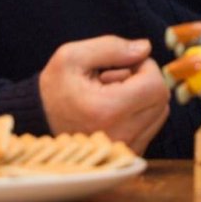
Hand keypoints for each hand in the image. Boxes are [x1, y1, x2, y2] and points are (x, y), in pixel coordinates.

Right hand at [37, 36, 168, 152]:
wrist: (39, 121)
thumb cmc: (55, 88)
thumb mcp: (72, 56)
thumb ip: (112, 47)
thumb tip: (146, 48)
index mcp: (107, 111)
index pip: (156, 85)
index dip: (144, 67)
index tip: (122, 66)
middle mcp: (120, 135)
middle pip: (161, 99)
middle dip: (144, 81)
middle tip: (115, 80)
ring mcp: (126, 148)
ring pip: (160, 113)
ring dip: (143, 98)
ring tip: (112, 96)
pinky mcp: (129, 154)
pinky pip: (152, 127)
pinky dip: (140, 114)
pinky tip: (115, 111)